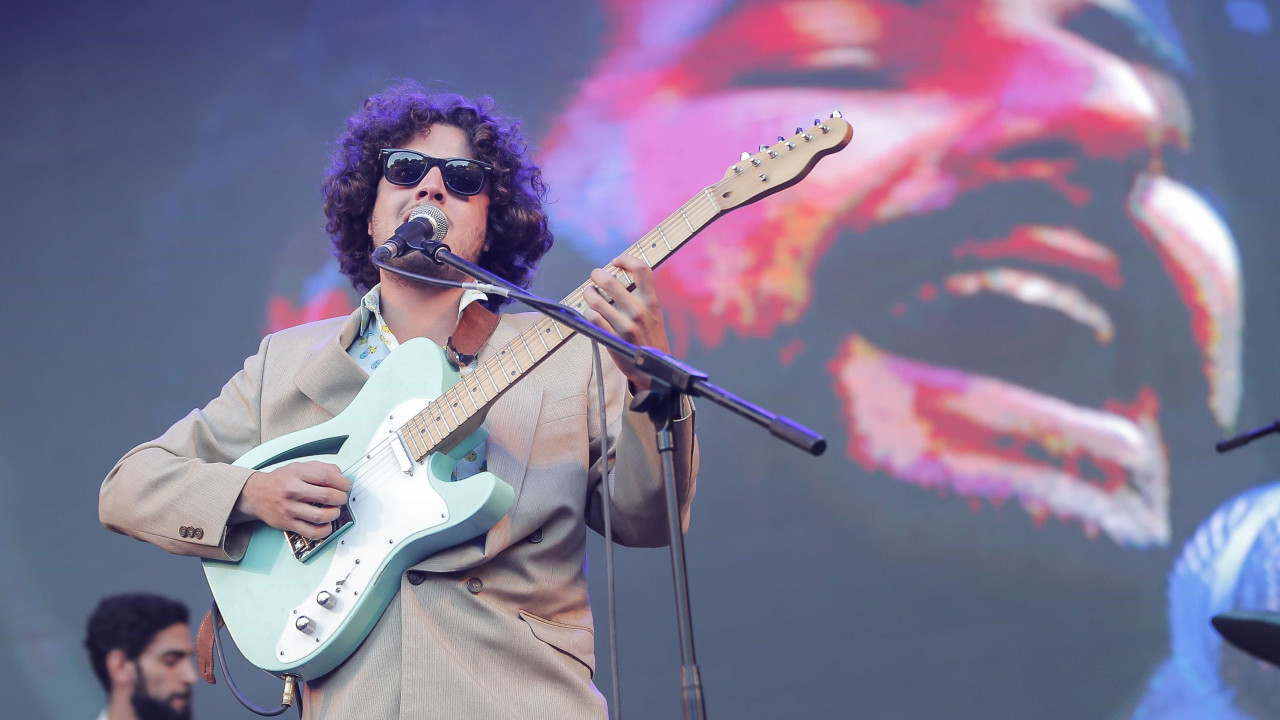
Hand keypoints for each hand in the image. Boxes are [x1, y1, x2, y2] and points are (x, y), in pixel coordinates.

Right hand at [232, 461, 350, 538]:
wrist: (256, 494)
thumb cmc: (281, 480)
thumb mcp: (299, 467)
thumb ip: (321, 468)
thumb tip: (341, 476)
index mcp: (297, 474)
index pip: (326, 477)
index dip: (342, 482)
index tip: (346, 486)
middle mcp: (292, 491)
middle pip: (326, 496)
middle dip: (341, 498)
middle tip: (341, 498)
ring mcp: (289, 509)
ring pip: (320, 516)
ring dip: (335, 514)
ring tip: (335, 510)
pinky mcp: (288, 524)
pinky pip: (311, 532)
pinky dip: (325, 530)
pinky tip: (327, 524)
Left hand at [581, 253, 670, 390]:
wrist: (655, 369)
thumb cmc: (650, 336)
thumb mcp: (653, 313)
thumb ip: (641, 295)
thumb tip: (618, 273)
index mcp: (651, 301)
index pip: (641, 269)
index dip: (626, 259)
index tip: (616, 262)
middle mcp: (639, 311)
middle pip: (610, 280)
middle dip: (597, 275)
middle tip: (595, 276)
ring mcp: (625, 325)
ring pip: (595, 299)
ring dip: (588, 293)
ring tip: (589, 293)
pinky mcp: (613, 339)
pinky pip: (592, 318)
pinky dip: (587, 312)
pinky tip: (590, 312)